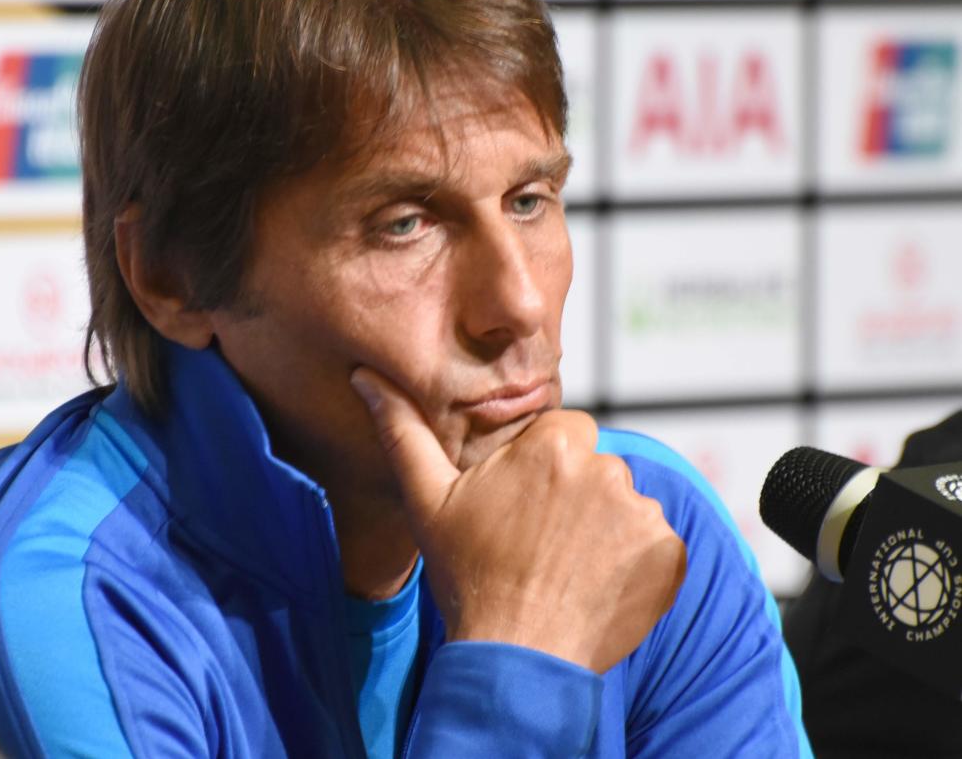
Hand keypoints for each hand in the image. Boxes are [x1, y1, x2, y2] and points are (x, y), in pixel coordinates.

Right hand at [351, 367, 686, 673]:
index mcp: (556, 444)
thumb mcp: (427, 498)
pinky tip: (593, 586)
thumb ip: (402, 429)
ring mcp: (644, 515)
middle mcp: (609, 469)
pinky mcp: (669, 556)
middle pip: (595, 467)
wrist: (515, 656)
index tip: (521, 504)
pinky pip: (654, 544)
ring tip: (564, 568)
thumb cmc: (468, 575)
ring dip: (604, 528)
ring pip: (624, 505)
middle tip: (538, 541)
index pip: (563, 432)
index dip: (540, 467)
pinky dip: (632, 563)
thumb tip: (365, 377)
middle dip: (574, 495)